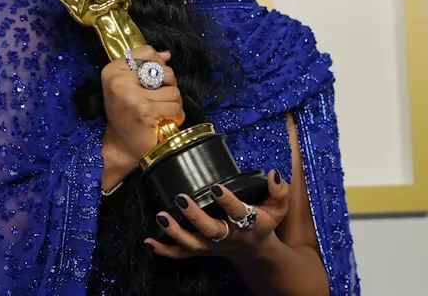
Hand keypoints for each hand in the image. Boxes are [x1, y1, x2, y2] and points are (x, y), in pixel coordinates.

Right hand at [101, 46, 182, 173]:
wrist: (120, 146)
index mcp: (113, 70)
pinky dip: (176, 115)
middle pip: (164, 70)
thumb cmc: (126, 115)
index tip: (154, 80)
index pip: (146, 52)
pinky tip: (166, 121)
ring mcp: (132, 96)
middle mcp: (119, 81)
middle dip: (168, 86)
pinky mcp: (146, 111)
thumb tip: (165, 54)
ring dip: (173, 104)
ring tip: (162, 112)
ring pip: (173, 90)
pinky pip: (175, 106)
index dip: (158, 64)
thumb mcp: (127, 86)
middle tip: (158, 100)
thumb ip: (145, 67)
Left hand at [145, 169, 287, 260]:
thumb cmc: (264, 223)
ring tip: (161, 216)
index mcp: (248, 224)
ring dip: (174, 232)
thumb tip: (272, 173)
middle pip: (210, 230)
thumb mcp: (278, 208)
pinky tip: (149, 241)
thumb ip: (279, 191)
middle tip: (181, 198)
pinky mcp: (200, 250)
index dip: (228, 201)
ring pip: (191, 244)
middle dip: (195, 216)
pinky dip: (164, 250)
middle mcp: (228, 236)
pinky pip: (180, 254)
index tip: (217, 187)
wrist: (255, 252)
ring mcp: (211, 245)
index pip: (238, 212)